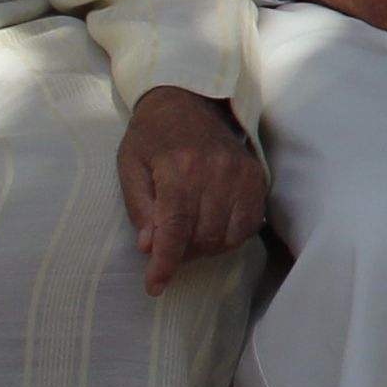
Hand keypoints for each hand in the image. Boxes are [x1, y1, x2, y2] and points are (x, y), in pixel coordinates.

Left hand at [117, 83, 268, 288]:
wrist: (188, 100)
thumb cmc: (152, 135)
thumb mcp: (130, 165)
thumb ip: (140, 207)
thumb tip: (150, 248)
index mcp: (179, 167)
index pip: (175, 227)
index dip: (165, 262)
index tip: (155, 286)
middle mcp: (215, 171)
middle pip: (202, 237)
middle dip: (181, 254)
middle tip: (166, 247)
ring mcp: (241, 174)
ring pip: (227, 236)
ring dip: (205, 248)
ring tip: (187, 237)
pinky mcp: (256, 177)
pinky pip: (249, 225)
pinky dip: (230, 237)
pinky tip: (212, 229)